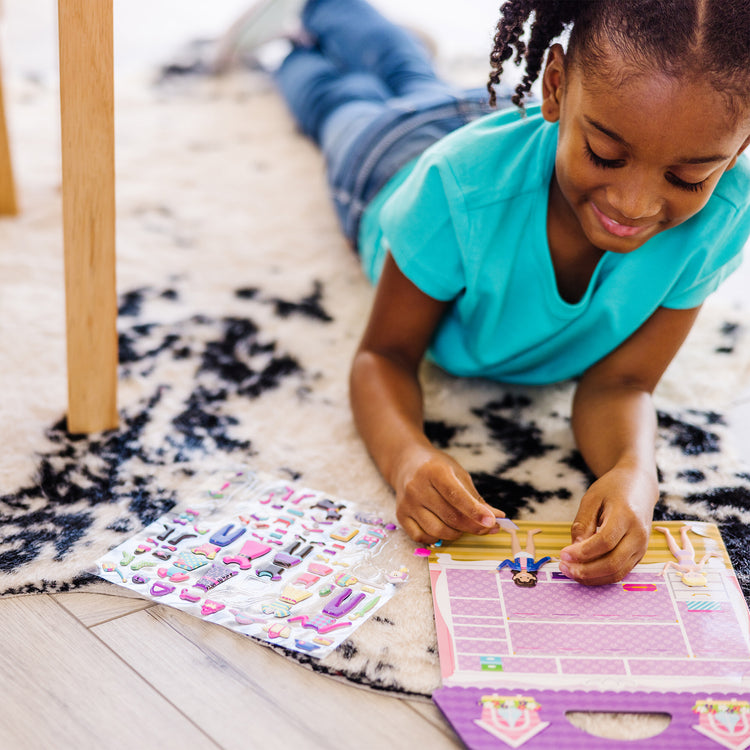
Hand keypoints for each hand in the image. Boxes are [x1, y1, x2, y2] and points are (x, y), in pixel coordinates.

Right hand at [393, 445, 504, 543]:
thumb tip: (498, 518)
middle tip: (486, 528)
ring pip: (437, 531)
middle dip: (472, 526)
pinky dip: (437, 539)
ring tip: (463, 527)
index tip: (492, 522)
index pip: (456, 496)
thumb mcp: (458, 474)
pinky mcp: (400, 515)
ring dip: (456, 534)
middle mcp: (417, 487)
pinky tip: (444, 529)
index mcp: (434, 471)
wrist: (407, 462)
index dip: (475, 512)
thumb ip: (476, 498)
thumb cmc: (437, 468)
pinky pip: (422, 537)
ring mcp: (407, 502)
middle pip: (450, 517)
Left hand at [558, 464, 656, 584]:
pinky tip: (584, 572)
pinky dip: (601, 576)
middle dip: (585, 570)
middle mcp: (638, 535)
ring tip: (570, 571)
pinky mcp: (639, 554)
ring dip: (592, 577)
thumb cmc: (613, 489)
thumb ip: (583, 523)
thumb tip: (574, 548)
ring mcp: (642, 547)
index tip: (563, 554)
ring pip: (617, 572)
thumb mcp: (592, 498)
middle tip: (564, 567)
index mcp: (626, 516)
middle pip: (613, 563)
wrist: (639, 486)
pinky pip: (621, 572)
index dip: (583, 552)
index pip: (605, 542)